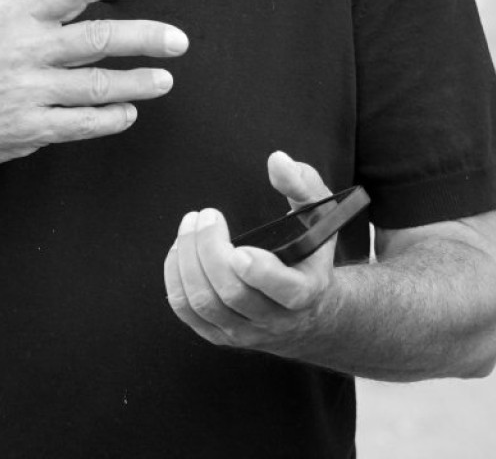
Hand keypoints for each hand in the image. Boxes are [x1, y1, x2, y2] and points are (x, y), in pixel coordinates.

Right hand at [0, 0, 187, 188]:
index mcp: (19, 17)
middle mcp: (27, 50)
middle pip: (96, 38)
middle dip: (143, 37)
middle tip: (178, 41)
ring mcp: (29, 91)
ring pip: (95, 84)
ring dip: (136, 82)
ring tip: (165, 80)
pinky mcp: (29, 128)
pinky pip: (80, 124)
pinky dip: (109, 119)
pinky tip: (129, 112)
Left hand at [164, 152, 338, 356]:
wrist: (307, 311)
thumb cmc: (309, 255)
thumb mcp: (320, 217)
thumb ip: (303, 185)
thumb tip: (277, 161)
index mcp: (306, 291)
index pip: (285, 292)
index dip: (260, 272)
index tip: (239, 248)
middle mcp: (275, 319)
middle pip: (233, 294)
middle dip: (210, 250)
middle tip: (206, 216)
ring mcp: (245, 331)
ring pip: (205, 303)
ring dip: (188, 260)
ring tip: (189, 226)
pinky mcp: (219, 334)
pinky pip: (187, 311)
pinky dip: (175, 278)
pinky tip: (180, 249)